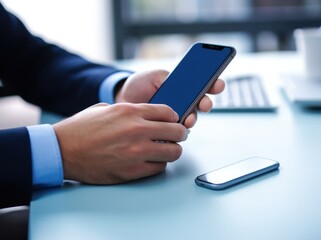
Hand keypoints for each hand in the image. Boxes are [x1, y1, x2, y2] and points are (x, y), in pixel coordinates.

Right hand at [53, 103, 187, 183]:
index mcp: (131, 111)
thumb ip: (131, 111)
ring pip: (174, 152)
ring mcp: (136, 152)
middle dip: (180, 133)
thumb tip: (149, 117)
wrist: (62, 151)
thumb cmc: (81, 129)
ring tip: (165, 150)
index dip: (174, 117)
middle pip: (177, 131)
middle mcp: (137, 130)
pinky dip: (159, 164)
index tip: (174, 121)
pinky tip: (151, 160)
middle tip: (177, 136)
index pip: (169, 112)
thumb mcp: (105, 109)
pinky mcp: (132, 171)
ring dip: (172, 150)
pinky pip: (160, 167)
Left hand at [115, 70, 224, 127]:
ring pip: (192, 119)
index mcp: (184, 86)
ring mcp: (177, 115)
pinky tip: (174, 128)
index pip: (204, 84)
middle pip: (202, 104)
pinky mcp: (168, 127)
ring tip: (188, 120)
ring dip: (192, 119)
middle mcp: (185, 101)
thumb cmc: (141, 84)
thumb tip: (177, 84)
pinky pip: (177, 130)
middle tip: (204, 105)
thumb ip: (167, 78)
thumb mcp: (154, 76)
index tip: (217, 84)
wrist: (124, 99)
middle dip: (206, 104)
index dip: (214, 84)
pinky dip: (178, 130)